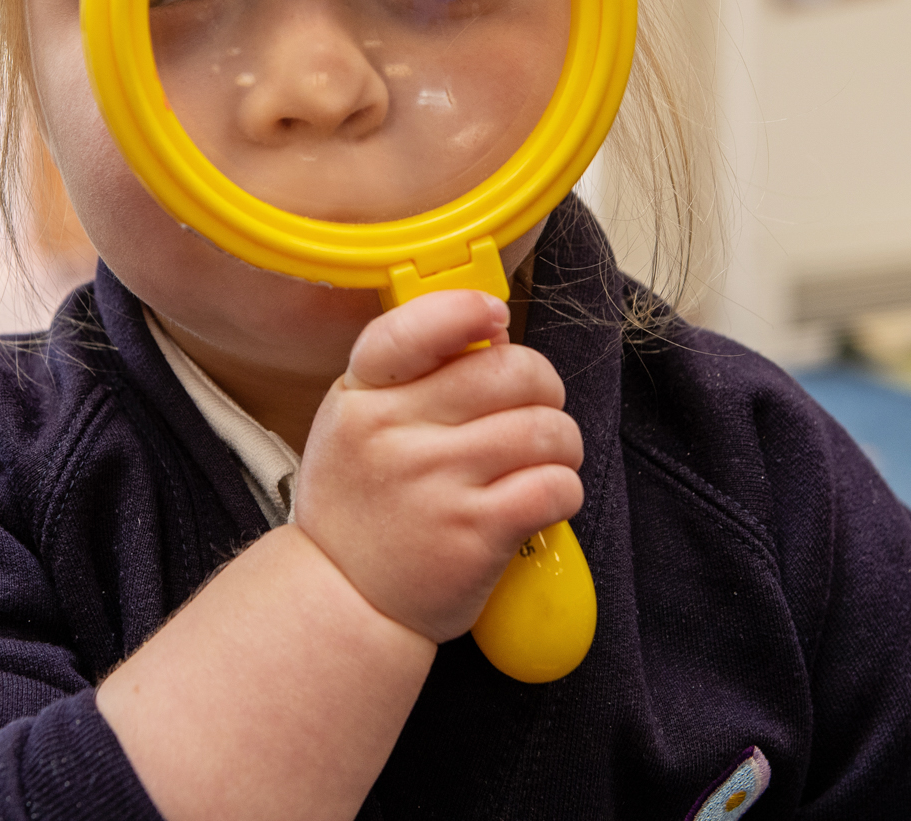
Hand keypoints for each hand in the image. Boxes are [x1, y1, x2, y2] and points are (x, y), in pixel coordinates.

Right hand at [293, 290, 584, 642]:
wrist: (345, 599)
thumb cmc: (363, 503)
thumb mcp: (358, 423)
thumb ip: (413, 375)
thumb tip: (495, 335)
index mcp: (361, 398)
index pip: (410, 330)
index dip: (463, 311)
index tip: (494, 316)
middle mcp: (394, 435)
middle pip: (509, 372)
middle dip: (543, 386)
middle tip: (536, 409)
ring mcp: (435, 485)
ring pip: (545, 428)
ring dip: (563, 442)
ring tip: (546, 459)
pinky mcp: (475, 534)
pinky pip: (555, 486)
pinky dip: (565, 489)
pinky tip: (543, 499)